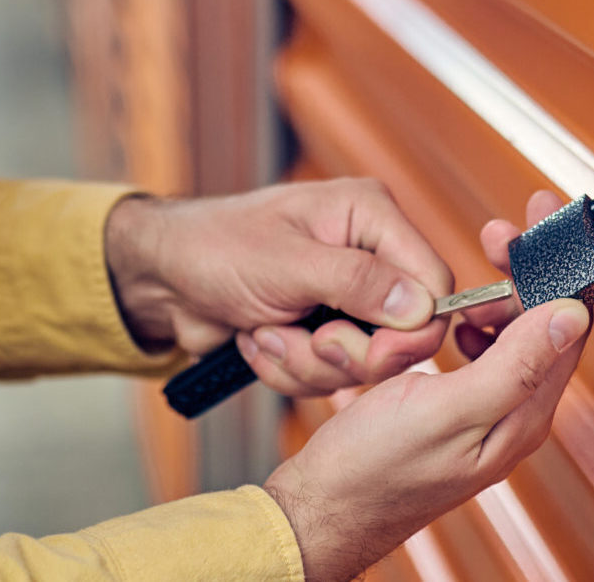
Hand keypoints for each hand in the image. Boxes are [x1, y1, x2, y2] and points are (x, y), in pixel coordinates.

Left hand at [104, 179, 452, 394]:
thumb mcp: (285, 263)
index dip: (411, 329)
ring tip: (263, 332)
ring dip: (306, 362)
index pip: (433, 282)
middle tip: (307, 338)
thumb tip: (420, 307)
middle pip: (403, 335)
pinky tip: (255, 341)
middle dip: (344, 352)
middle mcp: (366, 257)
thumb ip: (355, 283)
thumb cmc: (213, 248)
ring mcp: (343, 300)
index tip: (370, 351)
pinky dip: (288, 369)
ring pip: (362, 364)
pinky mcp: (319, 333)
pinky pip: (327, 376)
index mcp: (370, 217)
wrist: (160, 279)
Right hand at [262, 191, 590, 581]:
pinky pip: (484, 354)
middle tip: (498, 233)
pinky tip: (449, 317)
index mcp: (523, 413)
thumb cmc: (372, 470)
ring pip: (514, 335)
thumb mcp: (445, 409)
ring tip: (471, 274)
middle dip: (528, 270)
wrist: (324, 507)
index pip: (569, 325)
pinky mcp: (458, 411)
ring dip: (499, 294)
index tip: (544, 222)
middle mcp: (514, 414)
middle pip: (546, 324)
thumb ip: (513, 365)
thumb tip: (570, 316)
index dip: (561, 265)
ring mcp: (487, 413)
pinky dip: (473, 322)